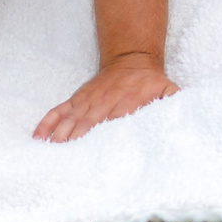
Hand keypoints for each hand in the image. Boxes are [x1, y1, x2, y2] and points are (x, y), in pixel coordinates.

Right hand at [32, 56, 179, 142]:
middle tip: (69, 164)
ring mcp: (88, 100)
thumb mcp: (168, 89)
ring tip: (51, 154)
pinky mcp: (78, 99)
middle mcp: (104, 101)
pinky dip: (48, 123)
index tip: (99, 156)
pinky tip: (38, 137)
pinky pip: (59, 110)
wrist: (132, 57)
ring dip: (61, 135)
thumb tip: (183, 119)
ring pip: (71, 119)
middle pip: (89, 123)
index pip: (116, 121)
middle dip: (79, 141)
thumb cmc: (151, 82)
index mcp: (127, 101)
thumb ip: (175, 103)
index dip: (107, 137)